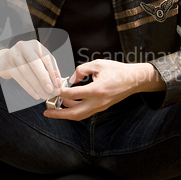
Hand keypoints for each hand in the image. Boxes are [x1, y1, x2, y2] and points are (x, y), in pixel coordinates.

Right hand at [0, 40, 61, 99]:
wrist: (5, 61)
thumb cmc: (26, 61)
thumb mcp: (37, 60)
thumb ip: (48, 70)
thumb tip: (58, 83)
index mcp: (35, 45)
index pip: (47, 58)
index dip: (54, 72)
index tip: (58, 83)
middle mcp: (24, 47)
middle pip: (36, 64)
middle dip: (44, 78)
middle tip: (51, 90)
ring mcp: (14, 55)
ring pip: (27, 73)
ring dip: (37, 86)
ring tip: (44, 95)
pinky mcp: (8, 65)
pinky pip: (20, 79)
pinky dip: (29, 88)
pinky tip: (35, 94)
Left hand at [44, 59, 164, 120]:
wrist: (134, 80)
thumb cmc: (117, 70)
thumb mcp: (98, 64)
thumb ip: (81, 70)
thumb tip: (71, 79)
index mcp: (97, 90)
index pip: (72, 95)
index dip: (60, 92)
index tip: (52, 88)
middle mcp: (98, 102)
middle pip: (74, 113)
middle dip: (59, 114)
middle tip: (46, 112)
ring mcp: (100, 107)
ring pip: (79, 115)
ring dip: (66, 113)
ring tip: (54, 108)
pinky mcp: (101, 108)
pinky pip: (85, 112)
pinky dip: (75, 109)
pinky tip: (67, 104)